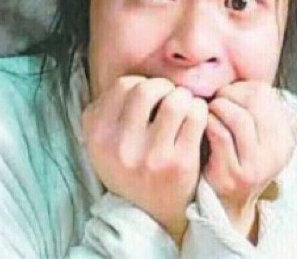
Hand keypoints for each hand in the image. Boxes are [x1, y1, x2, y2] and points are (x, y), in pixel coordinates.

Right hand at [82, 76, 207, 245]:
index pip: (124, 85)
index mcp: (98, 135)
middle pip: (148, 88)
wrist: (150, 216)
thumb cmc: (129, 169)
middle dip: (164, 87)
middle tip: (170, 97)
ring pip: (175, 100)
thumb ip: (106, 110)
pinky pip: (195, 116)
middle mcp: (121, 146)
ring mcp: (151, 156)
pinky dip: (199, 110)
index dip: (141, 83)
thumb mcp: (102, 143)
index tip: (150, 97)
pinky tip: (196, 118)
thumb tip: (134, 81)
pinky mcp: (179, 164)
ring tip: (184, 107)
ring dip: (184, 97)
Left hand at [203, 81, 296, 238]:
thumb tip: (239, 82)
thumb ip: (256, 108)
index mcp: (285, 136)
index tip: (227, 93)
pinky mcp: (236, 175)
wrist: (227, 200)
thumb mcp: (256, 134)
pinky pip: (221, 134)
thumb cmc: (235, 155)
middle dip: (229, 95)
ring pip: (240, 118)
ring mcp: (258, 165)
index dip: (241, 88)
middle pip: (255, 102)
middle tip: (216, 100)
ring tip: (210, 111)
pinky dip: (209, 122)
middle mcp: (278, 151)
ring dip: (218, 108)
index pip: (266, 94)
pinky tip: (204, 124)